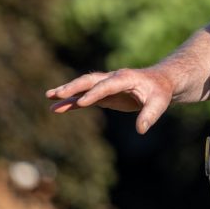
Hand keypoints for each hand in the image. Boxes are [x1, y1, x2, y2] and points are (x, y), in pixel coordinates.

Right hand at [46, 67, 173, 133]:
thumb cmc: (160, 92)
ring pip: (84, 88)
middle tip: (57, 94)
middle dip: (74, 87)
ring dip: (68, 93)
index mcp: (126, 78)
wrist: (159, 83)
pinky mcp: (104, 95)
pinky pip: (86, 98)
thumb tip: (141, 130)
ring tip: (49, 98)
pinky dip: (73, 103)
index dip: (95, 93)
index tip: (82, 103)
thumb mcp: (159, 103)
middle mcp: (113, 79)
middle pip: (90, 81)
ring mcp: (107, 86)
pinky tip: (58, 108)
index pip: (107, 85)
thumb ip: (150, 115)